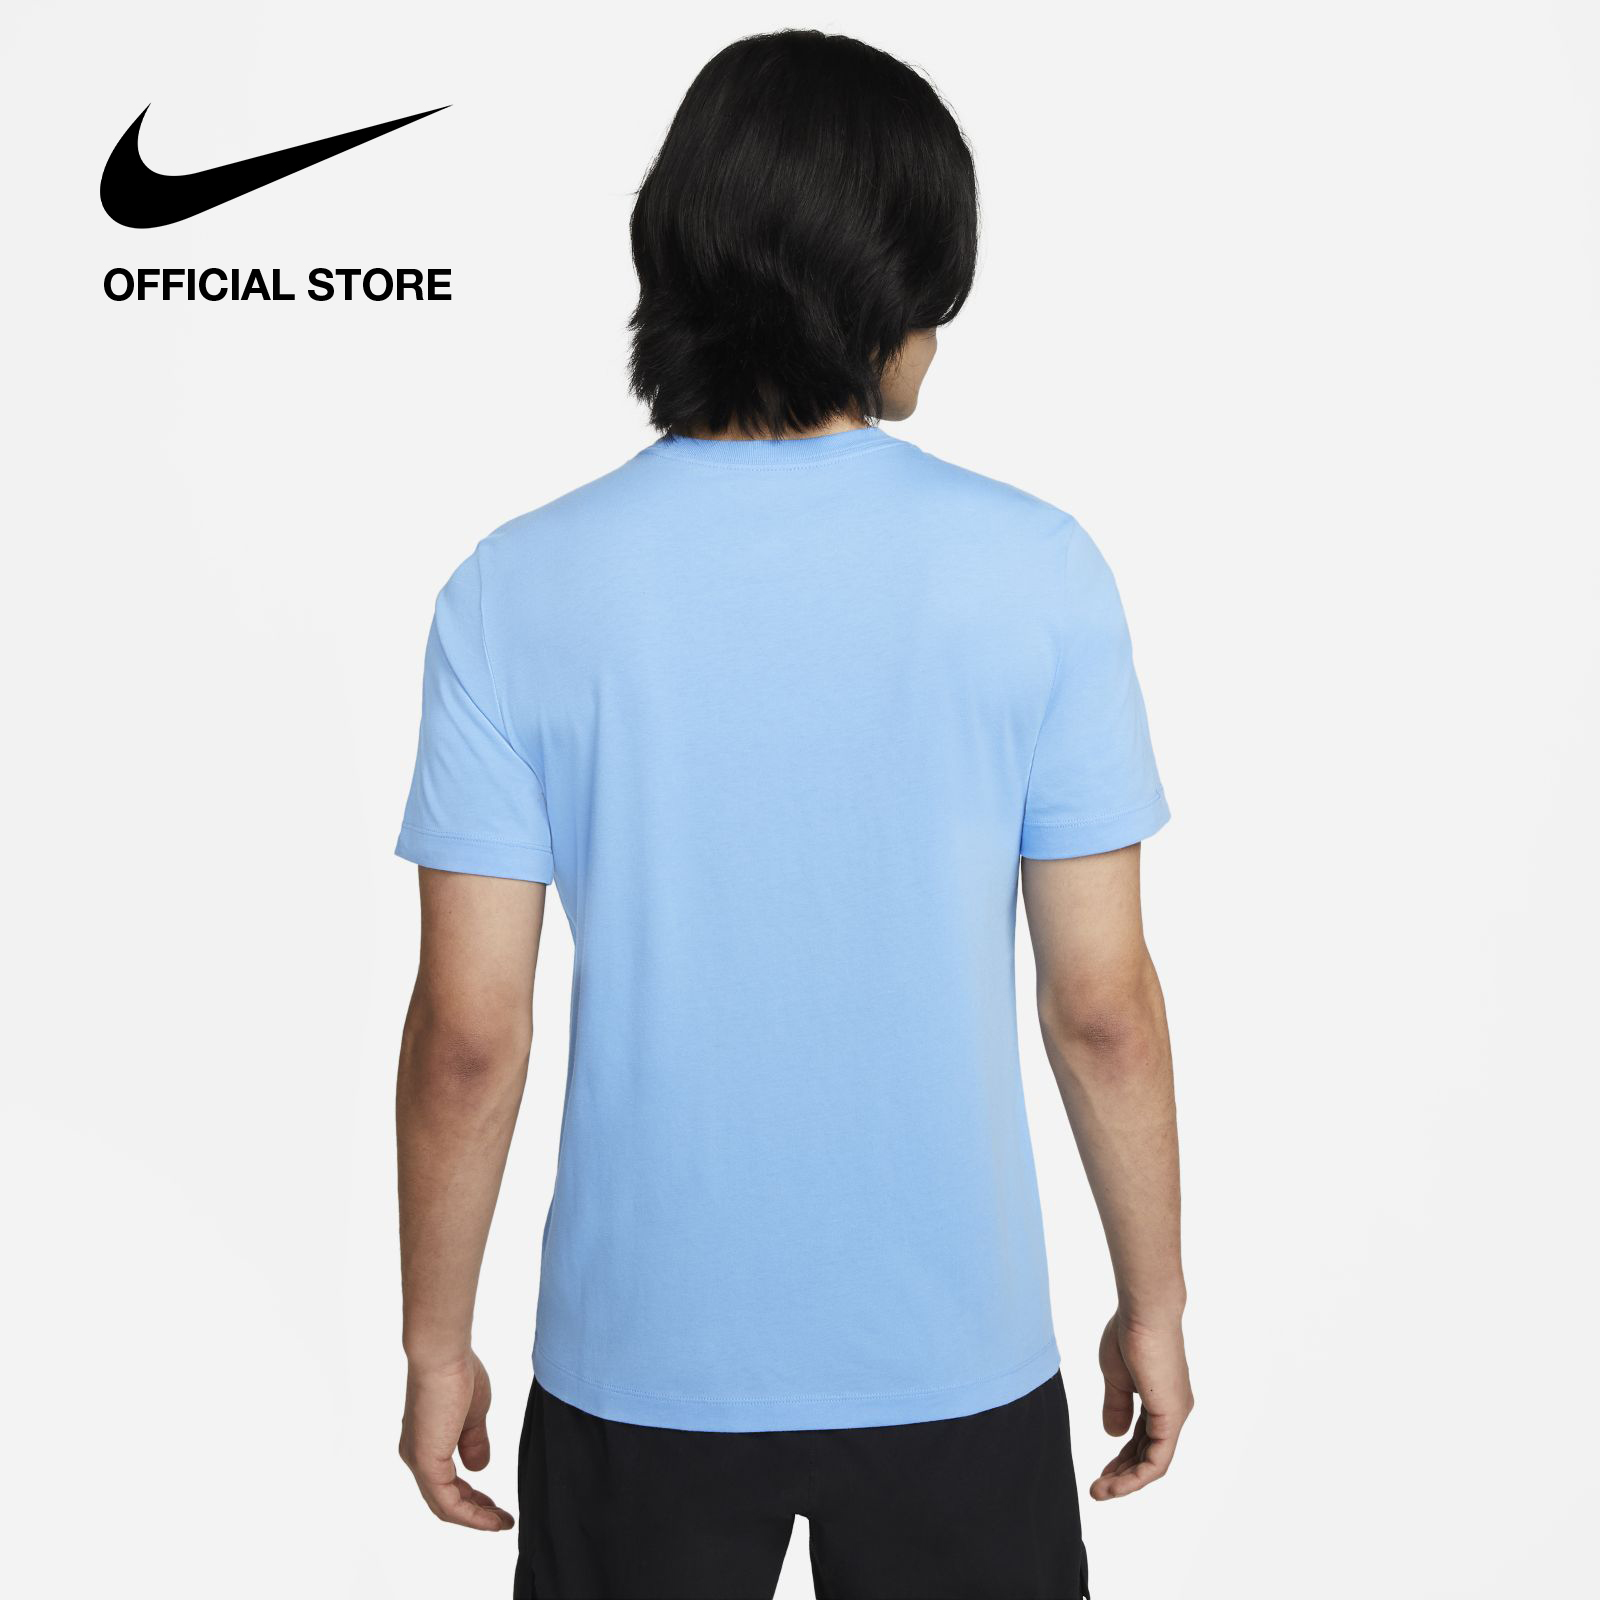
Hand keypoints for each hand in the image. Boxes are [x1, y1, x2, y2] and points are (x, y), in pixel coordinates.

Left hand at [398, 1350, 514, 1530]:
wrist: (443, 1355)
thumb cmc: (457, 1373)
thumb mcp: (473, 1414)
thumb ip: (474, 1442)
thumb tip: (479, 1467)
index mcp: (426, 1442)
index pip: (447, 1483)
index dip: (472, 1498)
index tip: (495, 1505)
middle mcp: (417, 1456)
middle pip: (445, 1499)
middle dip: (475, 1512)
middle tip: (500, 1518)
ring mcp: (419, 1461)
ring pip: (445, 1505)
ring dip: (475, 1518)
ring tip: (501, 1522)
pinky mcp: (426, 1463)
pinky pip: (448, 1502)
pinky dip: (470, 1514)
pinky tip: (491, 1517)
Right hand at [1090, 1312, 1193, 1499]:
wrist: (1143, 1313)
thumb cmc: (1128, 1334)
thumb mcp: (1116, 1377)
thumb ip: (1117, 1405)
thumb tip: (1114, 1435)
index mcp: (1161, 1398)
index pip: (1143, 1438)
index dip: (1122, 1457)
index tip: (1101, 1470)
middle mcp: (1173, 1410)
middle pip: (1148, 1453)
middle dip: (1122, 1473)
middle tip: (1097, 1487)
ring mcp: (1175, 1415)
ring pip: (1153, 1462)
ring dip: (1125, 1480)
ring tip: (1098, 1492)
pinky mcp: (1172, 1418)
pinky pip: (1156, 1461)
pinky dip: (1135, 1477)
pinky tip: (1114, 1484)